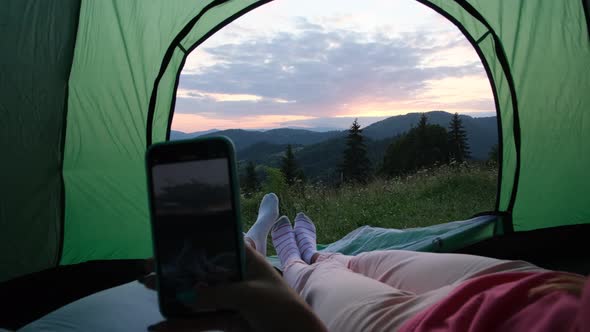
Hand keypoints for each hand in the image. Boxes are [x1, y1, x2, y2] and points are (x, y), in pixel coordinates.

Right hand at [141, 244, 326, 331]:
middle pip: (201, 272)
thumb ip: (216, 294)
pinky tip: (161, 325)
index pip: (217, 245)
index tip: (168, 242)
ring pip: (197, 296)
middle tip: (149, 269)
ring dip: (173, 296)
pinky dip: (182, 324)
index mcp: (247, 260)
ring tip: (148, 288)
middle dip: (176, 271)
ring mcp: (230, 299)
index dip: (194, 243)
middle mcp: (236, 277)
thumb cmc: (281, 306)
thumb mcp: (249, 295)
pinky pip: (201, 321)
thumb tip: (186, 296)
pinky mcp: (228, 321)